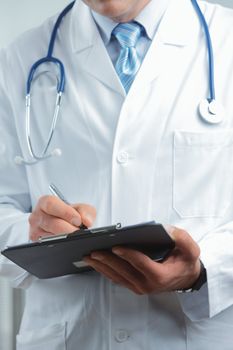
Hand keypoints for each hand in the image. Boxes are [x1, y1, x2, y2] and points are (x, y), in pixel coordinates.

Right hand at [29, 195, 95, 240]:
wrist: (66, 225)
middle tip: (79, 232)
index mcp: (44, 203)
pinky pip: (48, 247)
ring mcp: (35, 231)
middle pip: (52, 223)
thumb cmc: (70, 215)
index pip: (51, 204)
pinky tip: (69, 245)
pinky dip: (60, 246)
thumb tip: (87, 221)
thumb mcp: (80, 208)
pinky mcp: (37, 244)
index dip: (65, 212)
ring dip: (65, 239)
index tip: (78, 220)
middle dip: (68, 229)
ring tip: (76, 238)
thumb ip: (85, 211)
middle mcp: (37, 217)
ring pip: (49, 237)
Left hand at [84, 226, 200, 293]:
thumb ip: (183, 239)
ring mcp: (140, 288)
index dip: (128, 255)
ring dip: (102, 267)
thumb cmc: (186, 262)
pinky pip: (117, 279)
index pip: (141, 264)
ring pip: (117, 276)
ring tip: (89, 256)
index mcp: (160, 275)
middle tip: (93, 250)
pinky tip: (96, 263)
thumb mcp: (191, 250)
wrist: (186, 278)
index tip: (115, 246)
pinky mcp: (134, 286)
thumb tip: (168, 230)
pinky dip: (105, 271)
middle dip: (107, 260)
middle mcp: (147, 284)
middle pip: (124, 271)